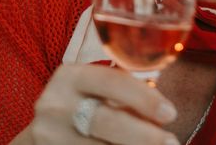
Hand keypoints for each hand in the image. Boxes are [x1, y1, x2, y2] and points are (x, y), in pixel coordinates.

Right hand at [16, 63, 180, 144]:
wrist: (43, 131)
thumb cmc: (82, 104)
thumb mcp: (95, 89)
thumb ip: (124, 90)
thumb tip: (164, 110)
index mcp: (70, 77)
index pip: (113, 82)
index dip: (144, 98)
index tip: (171, 113)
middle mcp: (55, 104)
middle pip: (107, 121)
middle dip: (144, 134)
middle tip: (171, 142)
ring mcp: (48, 135)